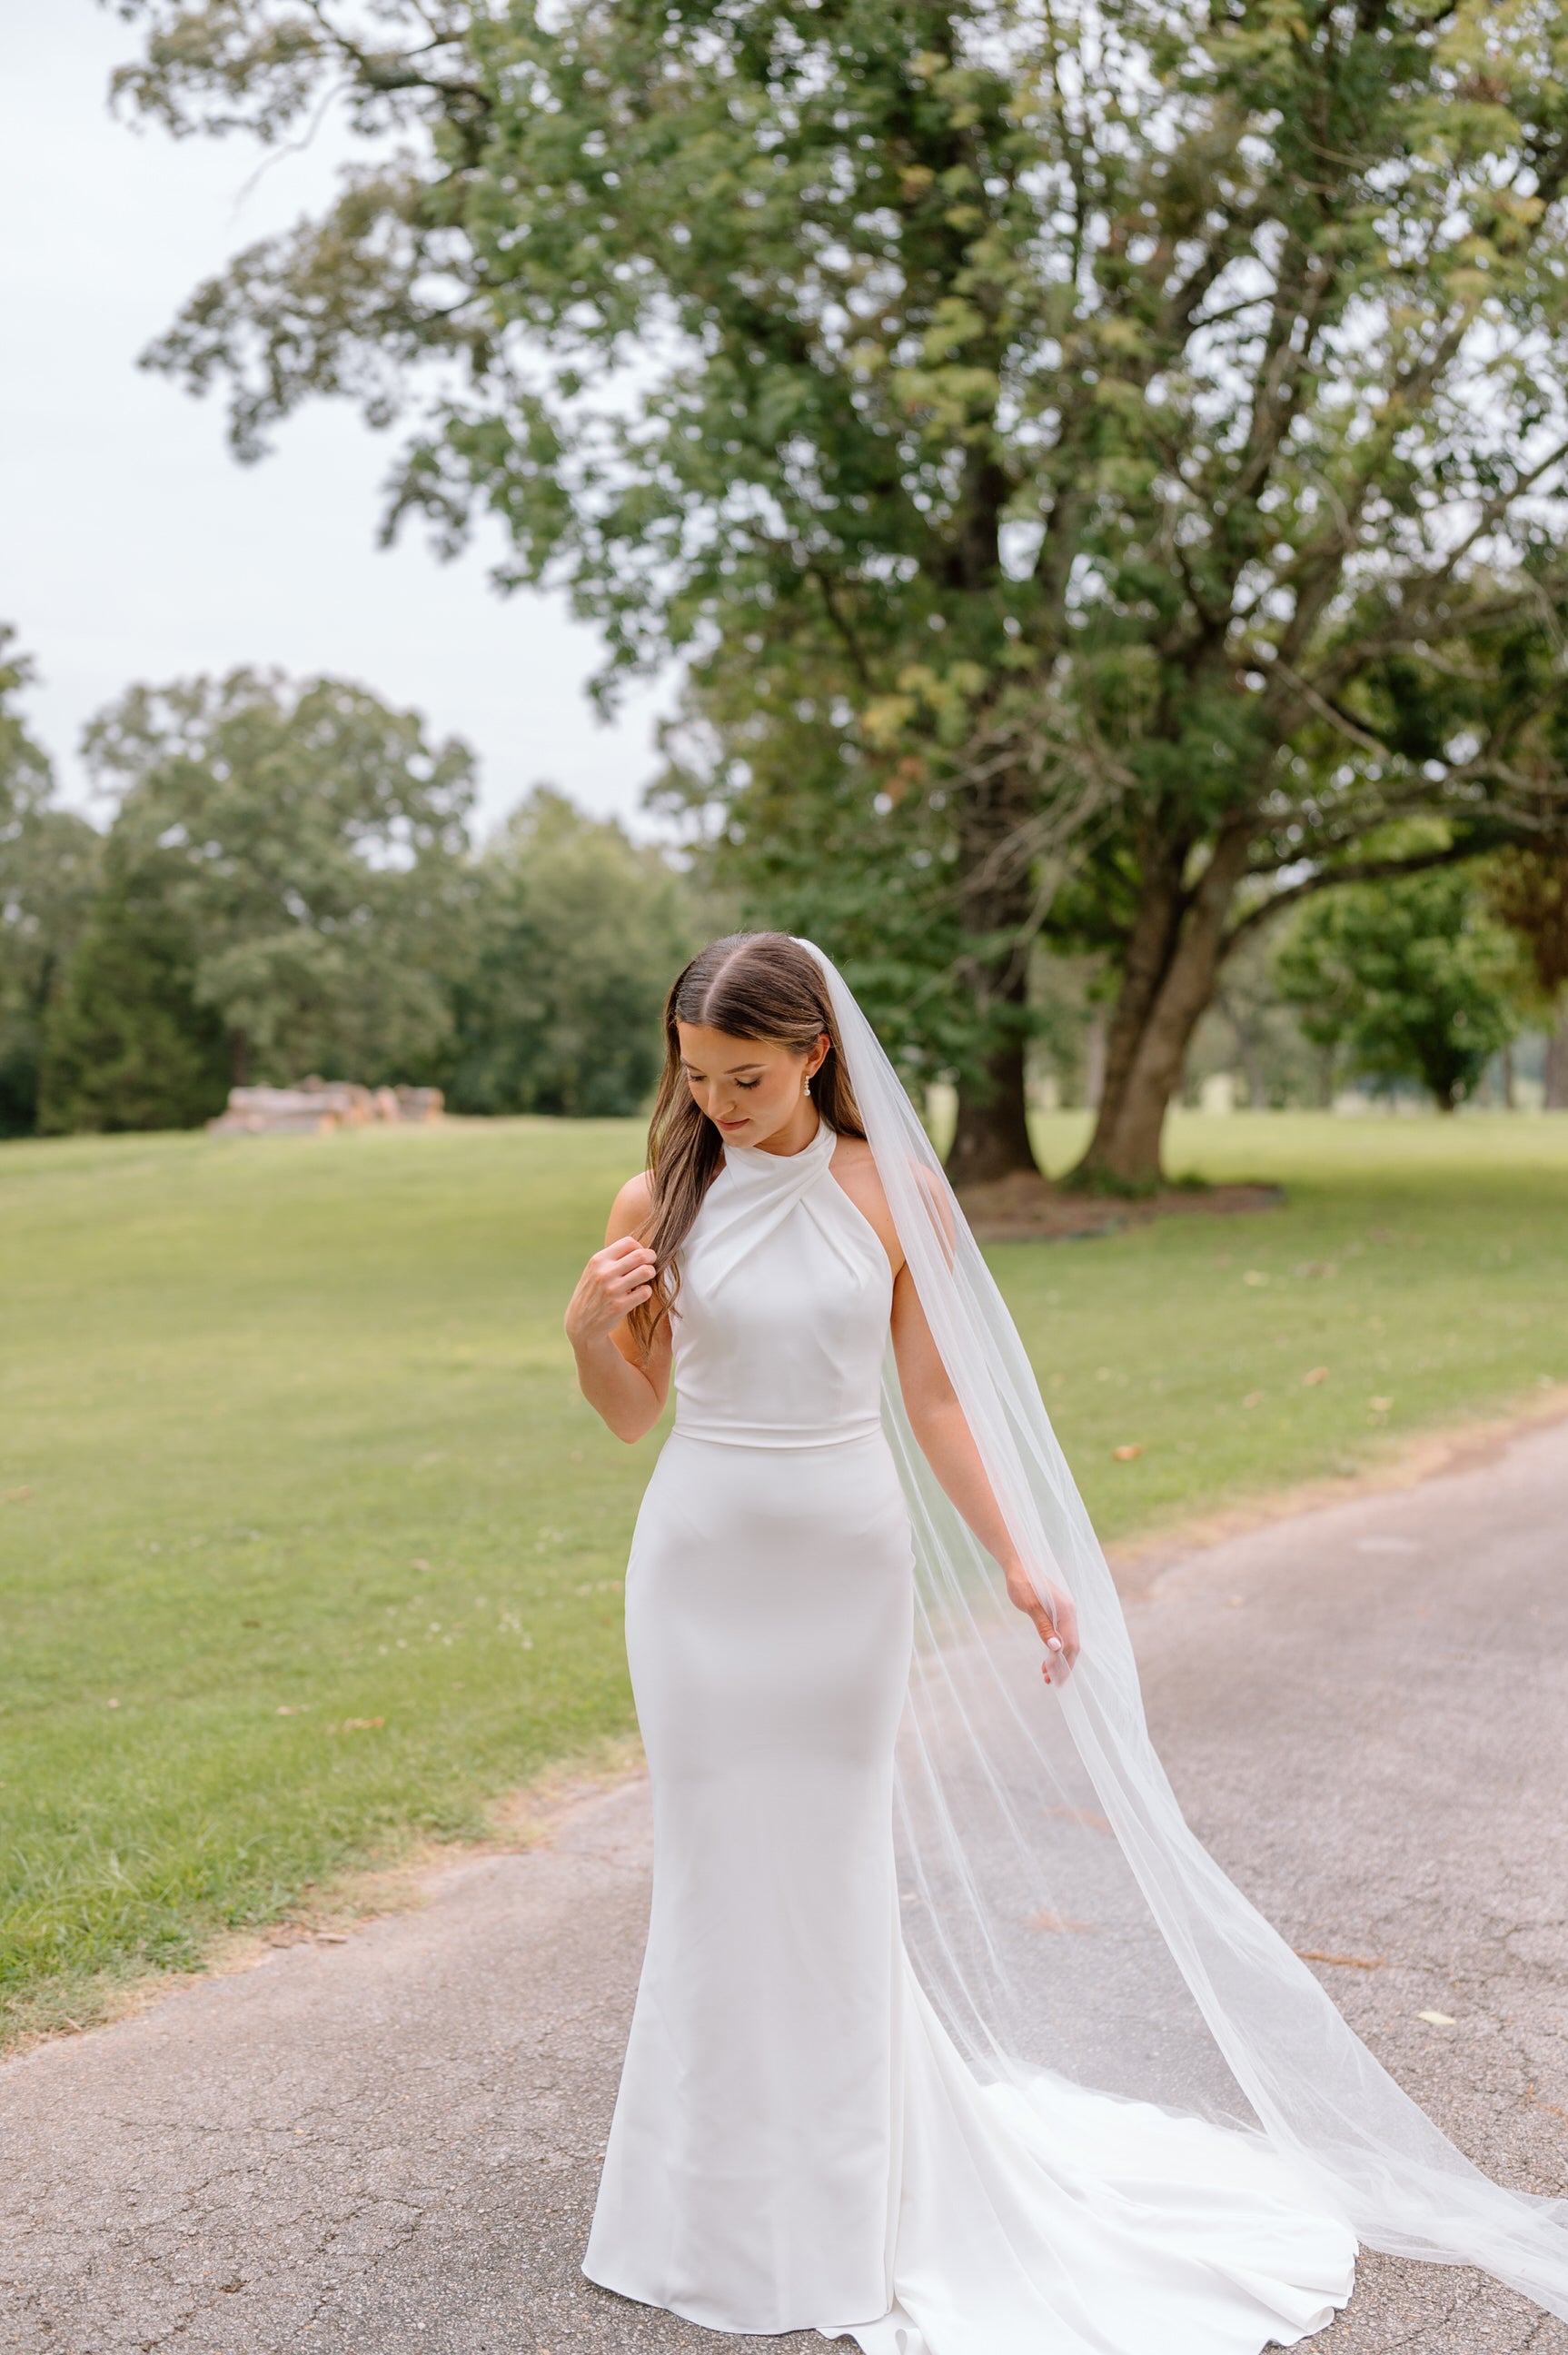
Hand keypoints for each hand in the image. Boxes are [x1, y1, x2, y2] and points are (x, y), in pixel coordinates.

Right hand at [565, 1234, 657, 1352]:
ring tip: (644, 1279)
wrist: (580, 1324)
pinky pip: (645, 1292)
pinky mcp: (620, 1306)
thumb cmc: (592, 1293)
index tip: (639, 1258)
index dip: (640, 1248)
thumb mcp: (594, 1271)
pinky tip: (639, 1294)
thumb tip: (641, 1248)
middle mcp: (604, 1273)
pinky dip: (646, 1291)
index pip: (629, 1242)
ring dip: (650, 1274)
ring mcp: (612, 1290)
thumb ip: (612, 1259)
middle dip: (651, 1258)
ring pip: (646, 1271)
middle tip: (650, 1265)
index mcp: (598, 1260)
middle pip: (641, 1255)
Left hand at [1004, 1563, 1080, 1686]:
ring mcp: (1066, 1612)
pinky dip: (1056, 1649)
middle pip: (1072, 1645)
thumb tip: (1055, 1648)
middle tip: (1052, 1682)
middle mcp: (1070, 1612)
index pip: (1070, 1643)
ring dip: (1059, 1660)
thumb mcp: (1030, 1606)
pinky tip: (1046, 1660)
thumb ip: (1044, 1627)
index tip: (1053, 1677)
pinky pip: (1062, 1635)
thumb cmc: (1022, 1583)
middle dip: (1064, 1665)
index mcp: (1066, 1610)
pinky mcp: (1059, 1612)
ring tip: (1047, 1676)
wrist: (1019, 1565)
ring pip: (1068, 1641)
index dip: (1063, 1662)